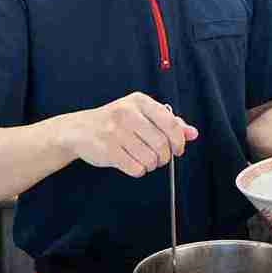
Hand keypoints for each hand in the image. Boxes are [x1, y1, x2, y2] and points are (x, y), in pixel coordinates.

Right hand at [58, 92, 198, 177]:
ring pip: (150, 158)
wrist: (78, 129)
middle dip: (165, 157)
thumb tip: (193, 133)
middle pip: (162, 144)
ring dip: (152, 165)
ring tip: (145, 160)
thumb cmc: (115, 122)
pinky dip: (139, 170)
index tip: (178, 149)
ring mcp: (116, 132)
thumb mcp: (142, 114)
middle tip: (160, 158)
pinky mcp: (107, 150)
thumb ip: (168, 122)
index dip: (179, 141)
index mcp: (140, 102)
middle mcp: (127, 114)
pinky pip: (136, 168)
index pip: (171, 123)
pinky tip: (133, 164)